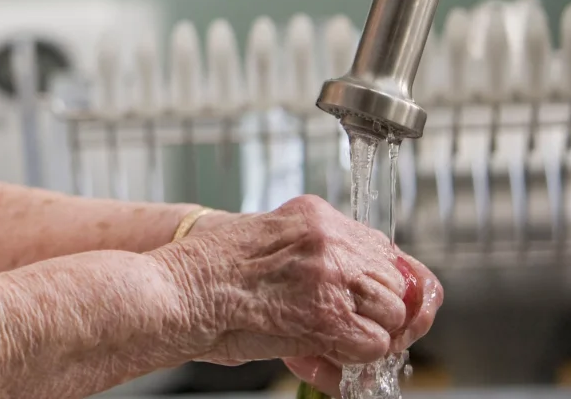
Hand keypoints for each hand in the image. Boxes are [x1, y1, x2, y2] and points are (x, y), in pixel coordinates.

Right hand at [153, 195, 440, 374]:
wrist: (174, 291)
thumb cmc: (204, 274)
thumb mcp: (263, 243)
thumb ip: (309, 255)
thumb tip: (355, 291)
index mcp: (312, 215)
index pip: (383, 248)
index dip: (384, 283)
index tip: (378, 304)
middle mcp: (327, 237)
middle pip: (396, 280)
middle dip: (381, 311)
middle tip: (353, 329)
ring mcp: (330, 273)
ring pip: (394, 312)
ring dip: (371, 334)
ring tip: (335, 342)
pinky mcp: (326, 313)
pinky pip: (374, 343)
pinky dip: (356, 356)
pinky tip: (325, 351)